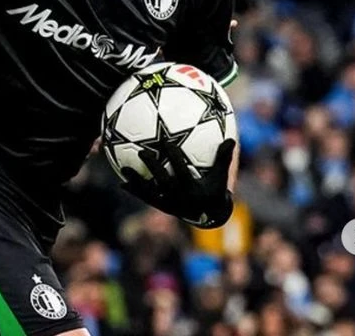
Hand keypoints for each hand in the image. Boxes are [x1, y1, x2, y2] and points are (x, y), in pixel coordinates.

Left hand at [120, 140, 235, 227]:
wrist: (209, 216)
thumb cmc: (214, 189)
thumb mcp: (220, 176)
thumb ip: (223, 158)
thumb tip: (232, 139)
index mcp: (193, 189)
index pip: (182, 171)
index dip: (174, 158)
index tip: (166, 142)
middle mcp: (180, 198)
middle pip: (164, 181)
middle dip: (153, 167)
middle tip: (142, 152)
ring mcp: (169, 205)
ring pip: (151, 192)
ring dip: (137, 181)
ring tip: (125, 169)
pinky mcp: (161, 208)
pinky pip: (146, 199)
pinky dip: (135, 191)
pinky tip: (122, 183)